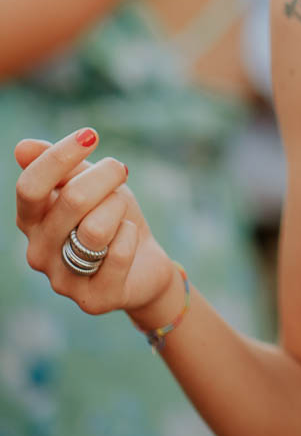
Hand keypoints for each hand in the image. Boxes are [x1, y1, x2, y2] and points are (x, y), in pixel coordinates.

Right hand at [15, 130, 173, 319]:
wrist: (144, 264)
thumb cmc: (113, 217)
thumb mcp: (92, 184)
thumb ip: (64, 168)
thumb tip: (22, 147)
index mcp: (32, 221)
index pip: (31, 186)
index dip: (59, 157)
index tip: (90, 136)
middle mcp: (38, 253)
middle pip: (71, 200)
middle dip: (106, 176)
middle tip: (120, 170)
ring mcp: (62, 280)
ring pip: (96, 228)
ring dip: (118, 208)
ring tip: (121, 214)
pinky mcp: (92, 300)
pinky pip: (118, 253)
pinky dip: (130, 235)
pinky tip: (128, 240)